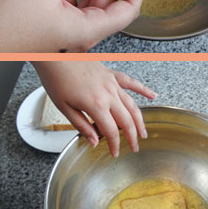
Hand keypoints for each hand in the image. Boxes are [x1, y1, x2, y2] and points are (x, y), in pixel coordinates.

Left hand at [33, 61, 155, 155]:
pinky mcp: (111, 75)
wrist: (55, 56)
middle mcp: (109, 95)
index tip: (116, 152)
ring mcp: (112, 84)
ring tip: (143, 132)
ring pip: (132, 105)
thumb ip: (82, 126)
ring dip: (139, 120)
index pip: (111, 131)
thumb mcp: (64, 108)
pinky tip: (152, 96)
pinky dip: (143, 90)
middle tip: (135, 147)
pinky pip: (131, 83)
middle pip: (126, 120)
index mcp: (96, 105)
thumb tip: (94, 141)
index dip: (115, 144)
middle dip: (132, 136)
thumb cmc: (57, 79)